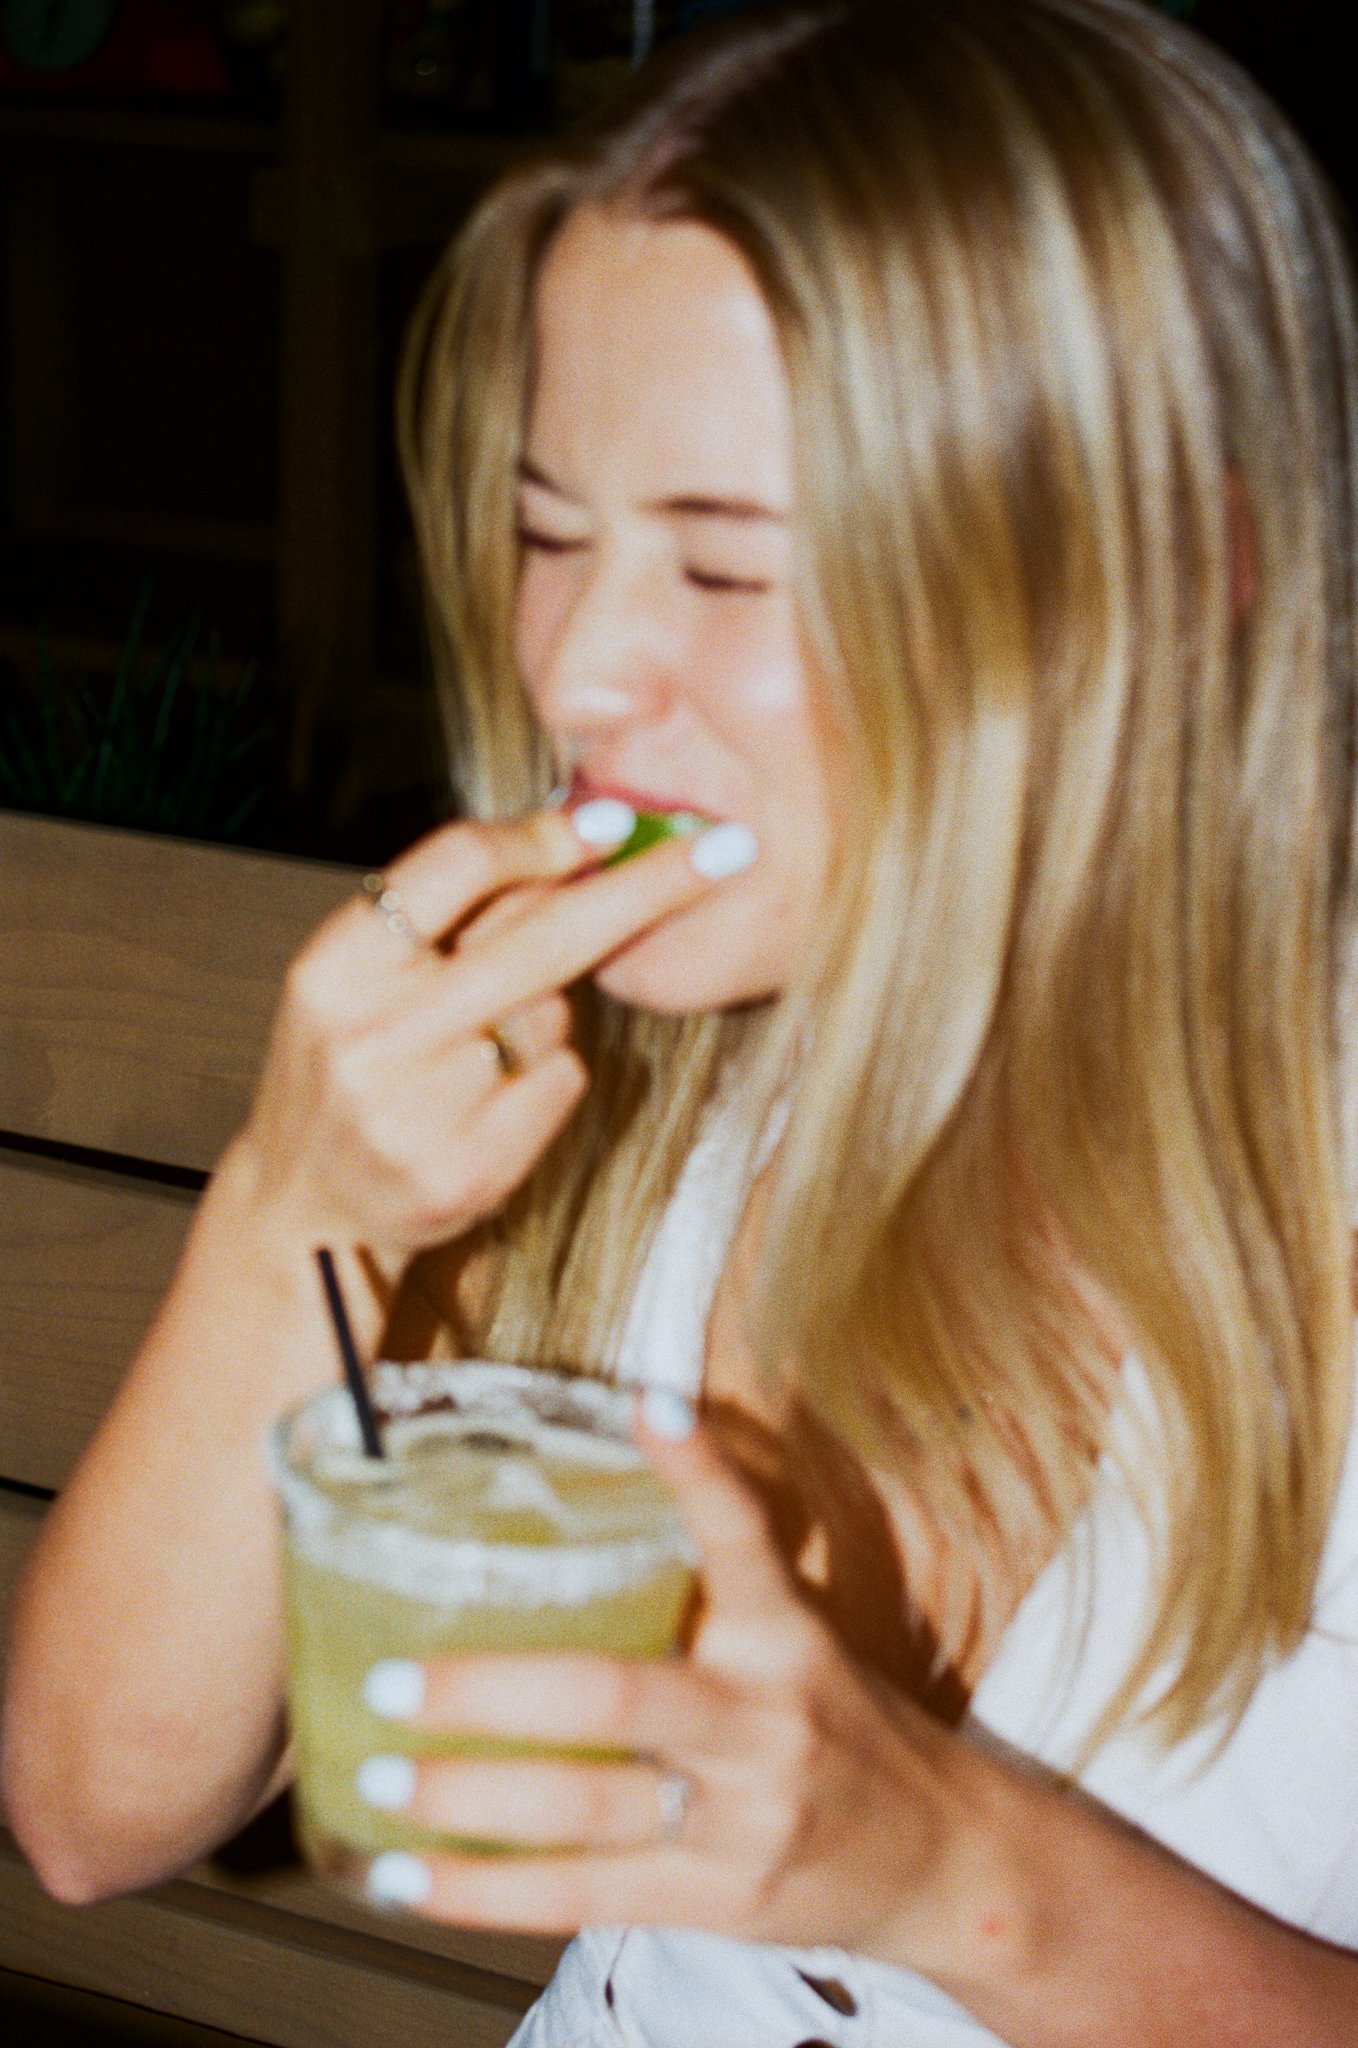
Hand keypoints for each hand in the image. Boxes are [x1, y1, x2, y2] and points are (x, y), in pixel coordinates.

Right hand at [234, 807, 745, 1271]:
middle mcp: (370, 1034)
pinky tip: (491, 1102)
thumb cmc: (351, 1070)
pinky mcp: (467, 1171)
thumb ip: (449, 916)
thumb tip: (572, 837)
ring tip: (474, 1051)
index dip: (543, 837)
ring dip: (545, 1015)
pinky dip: (547, 1078)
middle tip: (724, 851)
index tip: (614, 820)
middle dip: (645, 888)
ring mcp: (419, 1110)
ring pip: (552, 1016)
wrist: (308, 1211)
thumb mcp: (363, 980)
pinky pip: (560, 1082)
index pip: (455, 867)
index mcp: (334, 967)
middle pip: (538, 935)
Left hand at [353, 1393, 980, 1964]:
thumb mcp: (791, 1642)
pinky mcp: (716, 1901)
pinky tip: (405, 1878)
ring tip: (380, 1776)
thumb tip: (553, 1532)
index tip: (650, 1403)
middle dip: (493, 1691)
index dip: (698, 1472)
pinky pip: (581, 1896)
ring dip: (469, 1796)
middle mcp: (765, 1719)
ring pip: (587, 1808)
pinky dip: (483, 1889)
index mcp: (786, 1636)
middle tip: (394, 1679)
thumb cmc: (834, 1726)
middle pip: (619, 1699)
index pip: (743, 1540)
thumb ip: (698, 1598)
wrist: (940, 1858)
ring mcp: (742, 1819)